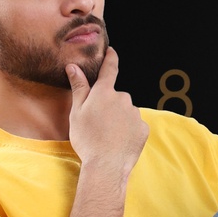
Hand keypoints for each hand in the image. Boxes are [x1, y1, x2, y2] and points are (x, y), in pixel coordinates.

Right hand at [65, 46, 148, 177]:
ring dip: (119, 119)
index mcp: (105, 92)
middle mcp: (123, 98)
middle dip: (109, 105)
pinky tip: (119, 142)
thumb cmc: (87, 139)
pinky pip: (135, 125)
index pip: (109, 70)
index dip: (110, 59)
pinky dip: (128, 131)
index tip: (112, 50)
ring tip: (108, 136)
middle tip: (98, 123)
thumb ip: (79, 87)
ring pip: (126, 112)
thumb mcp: (77, 112)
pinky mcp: (144, 128)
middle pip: (116, 97)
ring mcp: (135, 113)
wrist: (106, 165)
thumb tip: (73, 67)